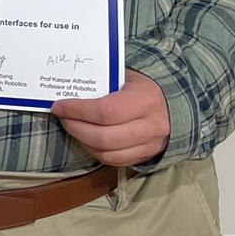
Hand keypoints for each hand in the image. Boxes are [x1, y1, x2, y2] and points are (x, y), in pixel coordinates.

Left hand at [51, 69, 169, 165]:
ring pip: (108, 153)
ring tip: (72, 127)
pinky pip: (116, 161)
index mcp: (146, 99)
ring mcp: (152, 144)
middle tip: (63, 117)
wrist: (174, 102)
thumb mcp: (127, 74)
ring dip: (83, 141)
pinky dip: (96, 152)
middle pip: (105, 137)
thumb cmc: (143, 84)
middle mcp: (152, 125)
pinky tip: (86, 139)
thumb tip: (67, 83)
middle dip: (76, 127)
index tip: (59, 105)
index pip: (106, 111)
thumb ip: (102, 80)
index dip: (78, 110)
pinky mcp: (148, 156)